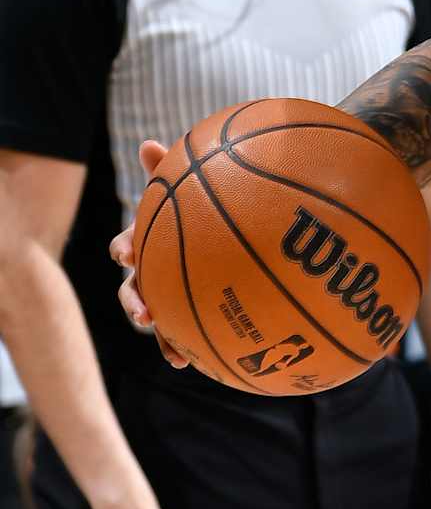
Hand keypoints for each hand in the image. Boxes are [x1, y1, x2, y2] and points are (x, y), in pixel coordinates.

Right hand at [109, 140, 190, 368]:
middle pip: (134, 289)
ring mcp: (169, 294)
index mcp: (149, 241)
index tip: (125, 254)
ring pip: (158, 319)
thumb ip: (168, 171)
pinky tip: (199, 365)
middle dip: (135, 304)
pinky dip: (187, 349)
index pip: (127, 244)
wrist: (229, 238)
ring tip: (173, 357)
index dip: (123, 249)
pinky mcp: (188, 314)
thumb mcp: (185, 189)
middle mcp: (153, 270)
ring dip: (162, 338)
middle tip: (145, 314)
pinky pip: (185, 334)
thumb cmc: (200, 207)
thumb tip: (147, 143)